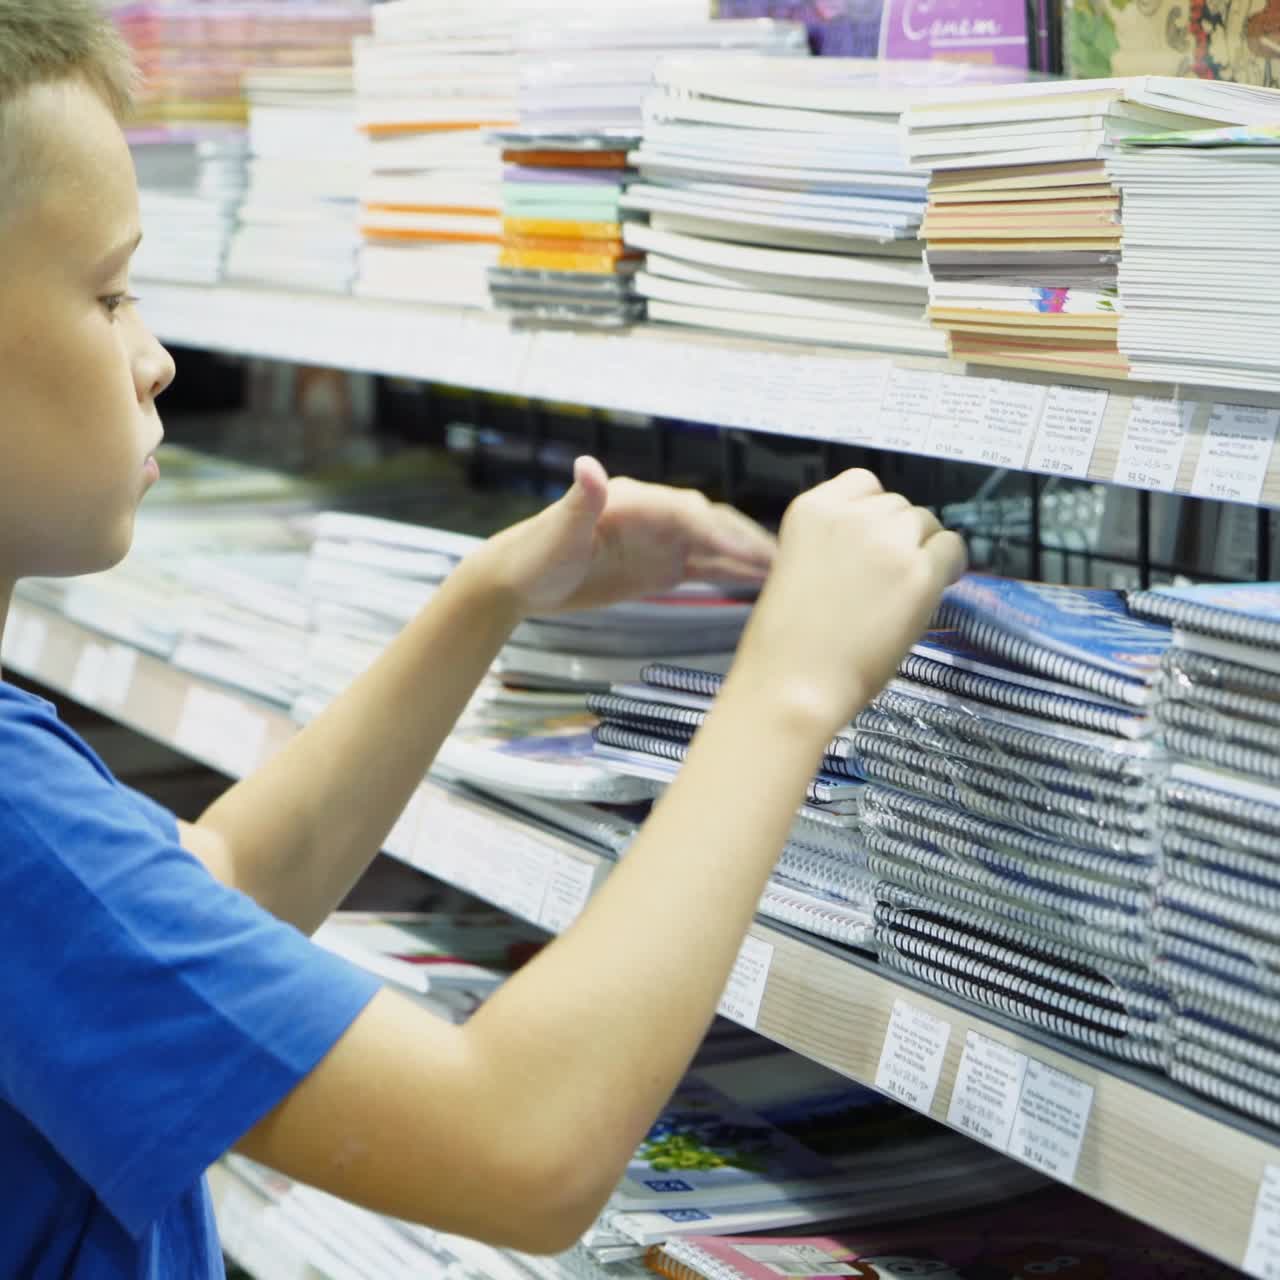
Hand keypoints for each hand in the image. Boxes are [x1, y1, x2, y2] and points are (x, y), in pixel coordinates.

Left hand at [472, 456, 775, 615]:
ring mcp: (660, 542)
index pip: (687, 513)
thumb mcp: (556, 530)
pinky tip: (760, 582)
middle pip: (712, 525)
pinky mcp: (660, 566)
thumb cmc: (533, 554)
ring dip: (748, 558)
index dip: (716, 532)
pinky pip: (705, 568)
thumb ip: (580, 500)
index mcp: (634, 502)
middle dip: (746, 541)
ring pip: (715, 547)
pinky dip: (733, 574)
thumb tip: (589, 465)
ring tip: (786, 573)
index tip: (742, 553)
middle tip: (783, 562)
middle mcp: (654, 517)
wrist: (519, 580)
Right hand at [731, 469, 965, 739]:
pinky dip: (949, 568)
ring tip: (903, 591)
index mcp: (812, 509)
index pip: (864, 483)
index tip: (870, 543)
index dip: (874, 515)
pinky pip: (953, 550)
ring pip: (928, 524)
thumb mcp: (798, 565)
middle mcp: (852, 514)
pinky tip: (932, 591)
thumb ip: (836, 542)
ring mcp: (888, 540)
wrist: (794, 682)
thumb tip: (881, 543)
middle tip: (886, 580)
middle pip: (899, 507)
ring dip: (923, 551)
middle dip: (899, 537)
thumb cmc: (788, 641)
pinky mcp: (920, 572)